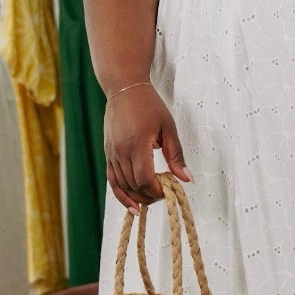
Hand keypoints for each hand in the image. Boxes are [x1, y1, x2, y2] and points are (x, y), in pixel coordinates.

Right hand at [104, 82, 190, 211]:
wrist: (124, 89)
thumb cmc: (149, 105)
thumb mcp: (168, 128)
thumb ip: (176, 155)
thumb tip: (187, 179)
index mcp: (137, 145)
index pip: (145, 179)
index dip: (157, 191)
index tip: (168, 190)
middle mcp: (121, 152)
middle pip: (134, 186)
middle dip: (150, 196)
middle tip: (164, 194)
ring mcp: (112, 153)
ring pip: (122, 186)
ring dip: (137, 197)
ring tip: (151, 200)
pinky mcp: (108, 153)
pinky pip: (112, 180)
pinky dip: (121, 194)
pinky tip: (131, 205)